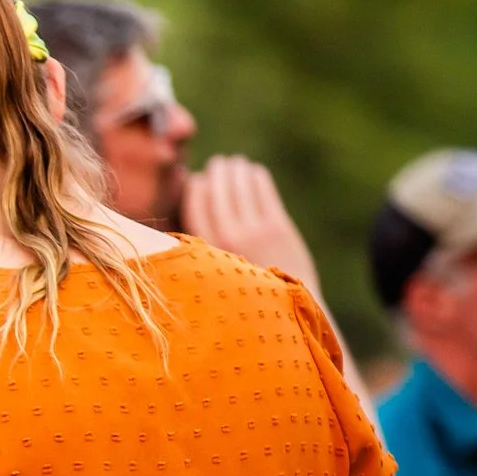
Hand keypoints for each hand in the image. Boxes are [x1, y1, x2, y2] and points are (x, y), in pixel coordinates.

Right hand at [184, 155, 322, 298]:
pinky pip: (263, 190)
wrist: (285, 311)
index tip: (199, 179)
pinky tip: (254, 172)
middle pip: (216, 190)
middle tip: (218, 164)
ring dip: (236, 170)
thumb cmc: (246, 293)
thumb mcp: (212, 274)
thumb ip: (202, 246)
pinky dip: (256, 176)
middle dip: (216, 173)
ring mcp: (255, 231)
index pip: (194, 204)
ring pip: (240, 185)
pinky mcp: (278, 226)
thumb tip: (190, 214)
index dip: (196, 186)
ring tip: (235, 164)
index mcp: (206, 251)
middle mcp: (227, 239)